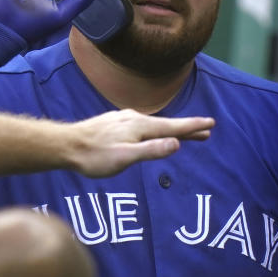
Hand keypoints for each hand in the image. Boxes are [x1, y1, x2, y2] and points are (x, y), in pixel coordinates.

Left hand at [67, 110, 214, 177]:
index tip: (211, 124)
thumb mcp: (125, 158)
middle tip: (207, 130)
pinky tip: (150, 132)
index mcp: (141, 126)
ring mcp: (123, 119)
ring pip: (154, 124)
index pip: (173, 127)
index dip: (193, 127)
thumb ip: (151, 151)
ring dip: (171, 129)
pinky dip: (155, 128)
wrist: (66, 145)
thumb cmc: (95, 156)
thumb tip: (177, 144)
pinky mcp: (115, 123)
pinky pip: (142, 125)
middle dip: (187, 128)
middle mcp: (134, 118)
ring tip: (183, 133)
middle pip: (167, 124)